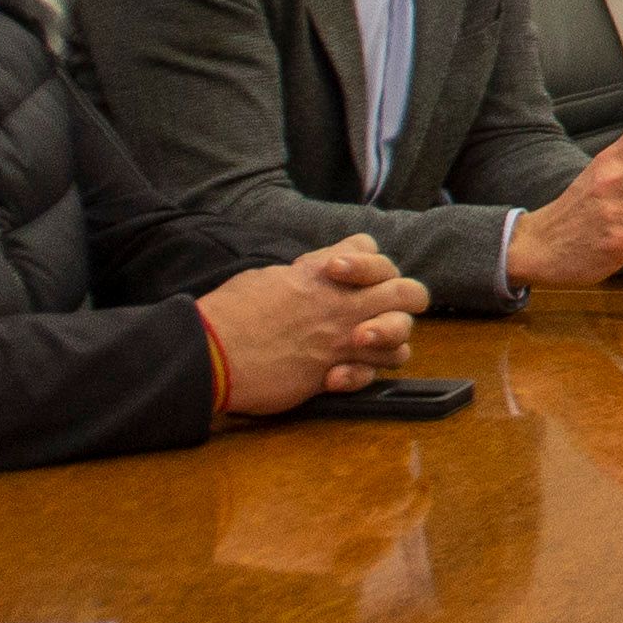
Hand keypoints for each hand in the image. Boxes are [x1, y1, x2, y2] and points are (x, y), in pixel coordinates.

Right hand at [202, 236, 427, 414]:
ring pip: (403, 335)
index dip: (365, 262)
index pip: (370, 248)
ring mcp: (343, 337)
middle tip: (375, 311)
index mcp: (322, 271)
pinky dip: (366, 374)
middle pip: (409, 292)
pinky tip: (339, 374)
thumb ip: (304, 275)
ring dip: (390, 341)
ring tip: (360, 345)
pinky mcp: (335, 371)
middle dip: (403, 300)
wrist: (212, 353)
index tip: (341, 273)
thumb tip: (314, 276)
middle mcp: (343, 301)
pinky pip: (377, 371)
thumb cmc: (229, 313)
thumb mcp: (270, 276)